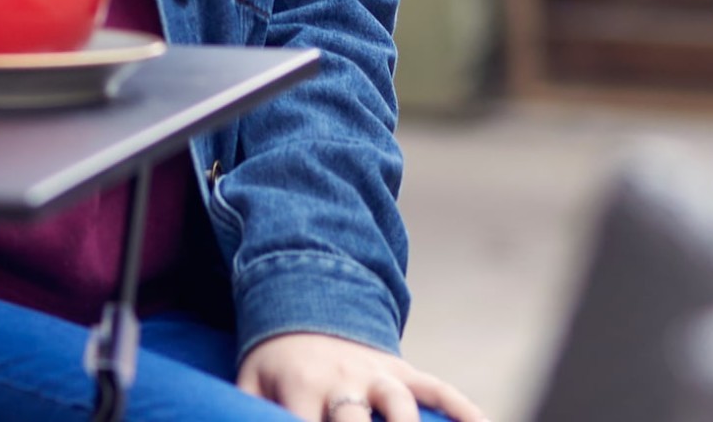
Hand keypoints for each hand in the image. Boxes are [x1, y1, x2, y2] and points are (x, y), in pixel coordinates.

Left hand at [237, 332, 487, 421]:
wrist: (303, 301)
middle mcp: (343, 382)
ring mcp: (378, 374)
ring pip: (402, 407)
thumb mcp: (248, 385)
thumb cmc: (274, 364)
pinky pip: (439, 388)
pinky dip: (465, 408)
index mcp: (300, 390)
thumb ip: (247, 414)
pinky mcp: (403, 369)